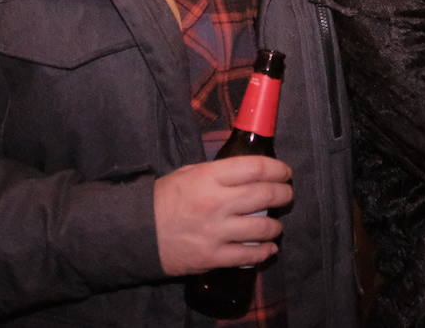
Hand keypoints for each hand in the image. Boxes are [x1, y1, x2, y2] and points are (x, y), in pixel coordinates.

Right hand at [153, 156, 293, 275]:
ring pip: (262, 227)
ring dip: (276, 226)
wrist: (137, 233)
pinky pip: (248, 255)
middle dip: (284, 193)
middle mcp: (217, 203)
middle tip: (287, 194)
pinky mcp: (213, 256)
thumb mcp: (189, 173)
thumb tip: (248, 170)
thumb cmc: (164, 199)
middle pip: (265, 194)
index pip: (255, 168)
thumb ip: (219, 172)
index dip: (277, 169)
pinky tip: (269, 248)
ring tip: (276, 225)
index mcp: (209, 177)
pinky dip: (264, 252)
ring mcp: (216, 232)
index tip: (285, 172)